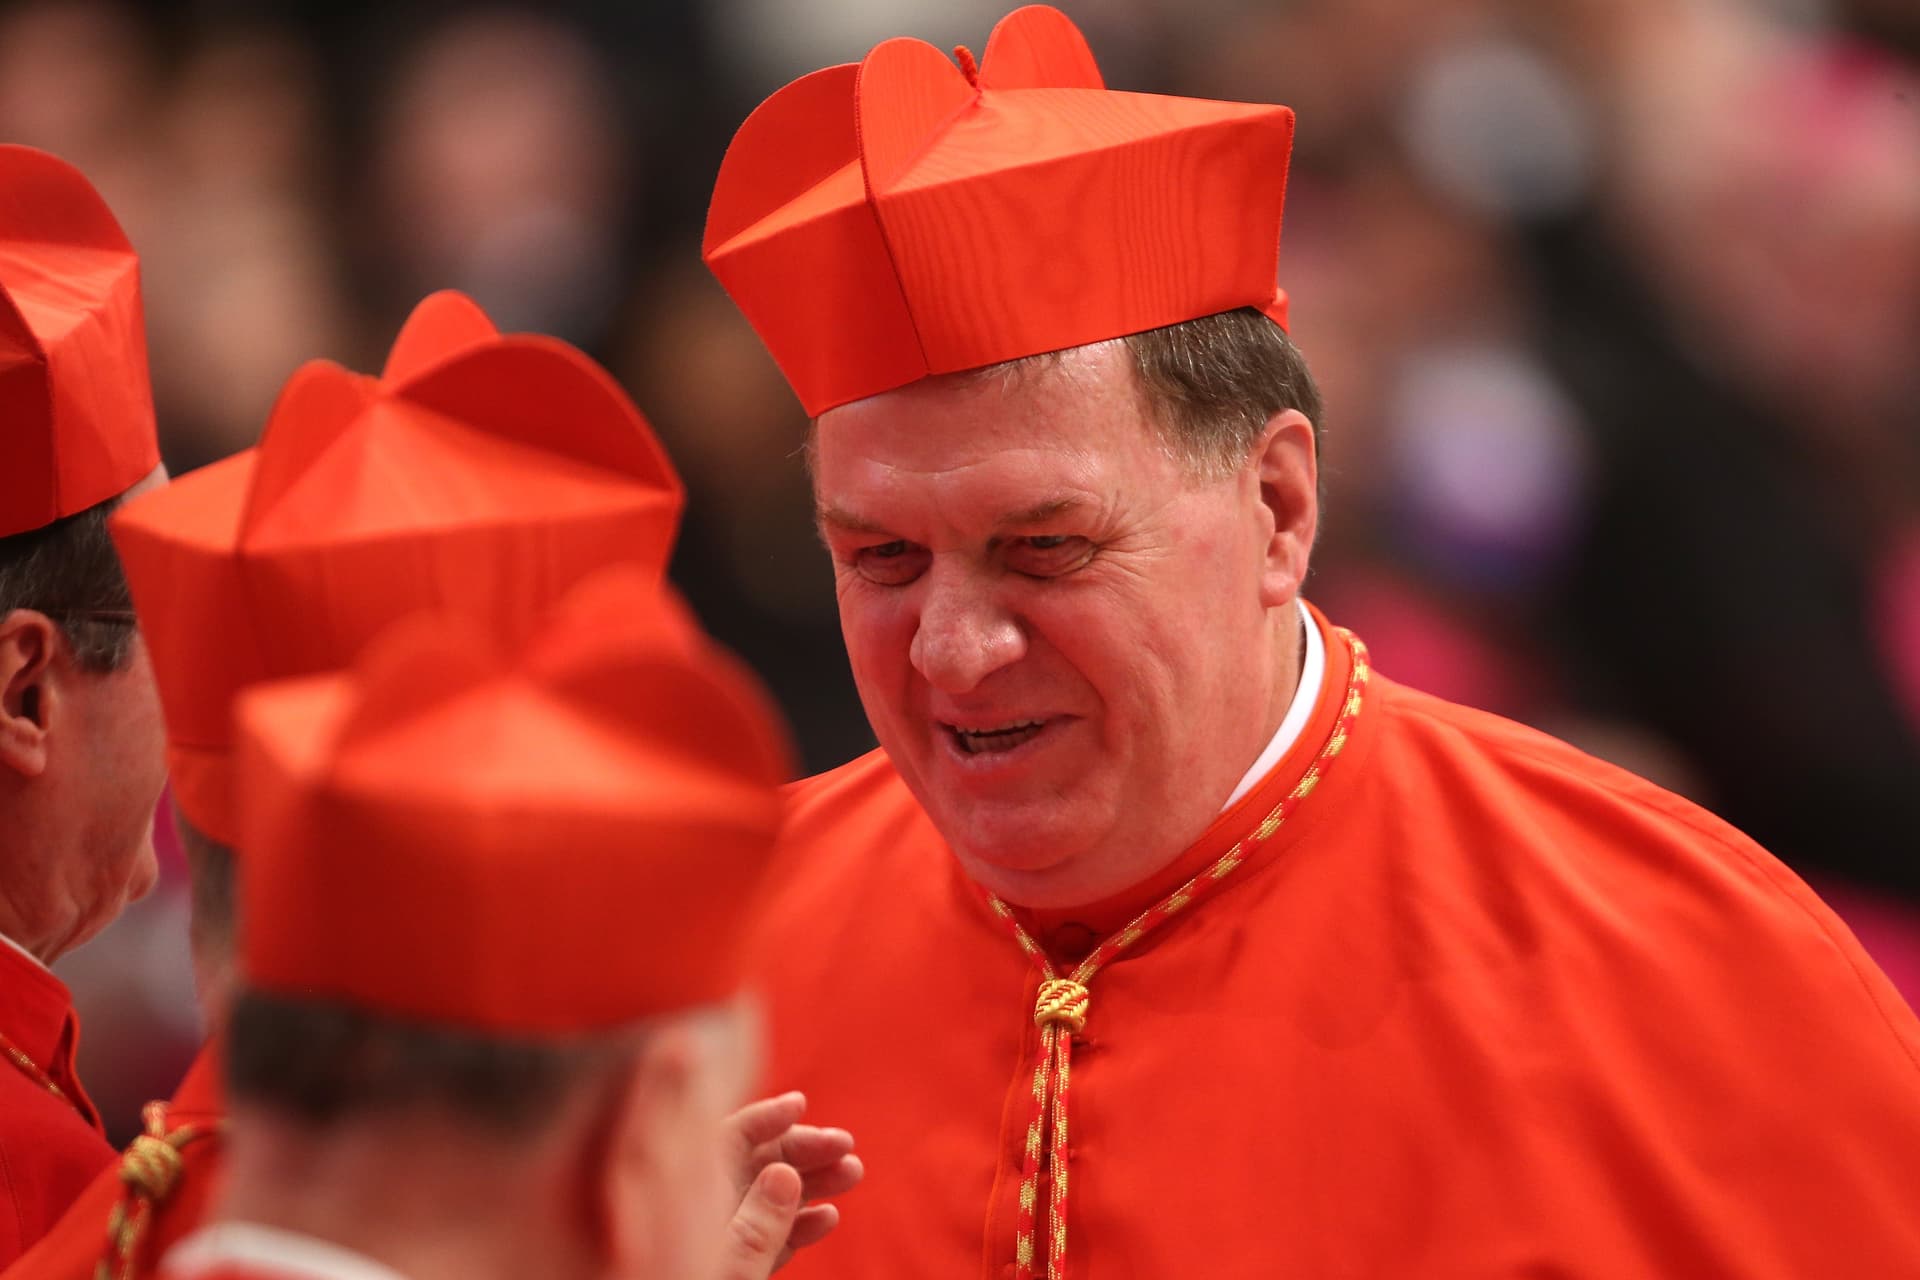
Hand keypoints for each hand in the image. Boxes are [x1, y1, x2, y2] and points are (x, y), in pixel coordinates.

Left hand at [717, 1091, 863, 1277]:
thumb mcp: (728, 1266)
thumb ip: (755, 1223)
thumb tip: (785, 1174)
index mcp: (689, 1198)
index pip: (727, 1138)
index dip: (764, 1116)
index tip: (801, 1103)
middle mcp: (702, 1211)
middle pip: (754, 1163)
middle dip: (803, 1149)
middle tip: (846, 1145)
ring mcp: (718, 1238)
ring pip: (766, 1198)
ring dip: (811, 1183)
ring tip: (853, 1173)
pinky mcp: (731, 1265)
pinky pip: (765, 1234)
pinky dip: (797, 1223)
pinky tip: (828, 1216)